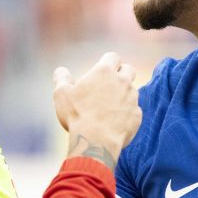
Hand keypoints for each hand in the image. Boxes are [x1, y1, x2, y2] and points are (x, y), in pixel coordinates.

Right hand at [52, 52, 140, 169]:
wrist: (95, 141)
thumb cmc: (77, 115)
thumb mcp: (61, 94)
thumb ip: (61, 78)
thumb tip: (60, 71)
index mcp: (104, 72)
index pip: (113, 56)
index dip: (108, 61)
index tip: (102, 69)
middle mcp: (122, 81)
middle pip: (129, 69)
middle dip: (122, 73)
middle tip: (110, 84)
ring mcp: (132, 98)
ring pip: (132, 90)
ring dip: (124, 94)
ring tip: (109, 106)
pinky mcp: (137, 115)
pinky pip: (134, 110)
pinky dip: (127, 113)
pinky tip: (115, 121)